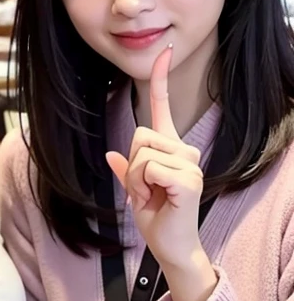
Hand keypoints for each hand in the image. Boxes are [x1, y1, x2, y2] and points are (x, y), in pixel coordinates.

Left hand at [105, 45, 205, 272]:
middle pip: (139, 134)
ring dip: (136, 179)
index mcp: (170, 149)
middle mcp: (184, 151)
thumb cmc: (156, 218)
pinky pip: (148, 169)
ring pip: (141, 153)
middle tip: (145, 190)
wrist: (170, 246)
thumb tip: (110, 155)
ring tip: (152, 196)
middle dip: (132, 165)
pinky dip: (142, 187)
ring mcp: (190, 164)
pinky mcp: (189, 180)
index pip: (163, 108)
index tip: (164, 54)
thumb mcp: (134, 191)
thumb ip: (125, 171)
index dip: (161, 80)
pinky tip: (157, 200)